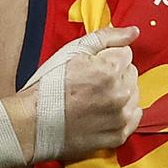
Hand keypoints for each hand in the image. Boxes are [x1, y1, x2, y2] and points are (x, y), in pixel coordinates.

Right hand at [57, 25, 140, 159]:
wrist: (33, 123)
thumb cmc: (48, 86)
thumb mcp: (73, 50)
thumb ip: (107, 37)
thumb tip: (133, 31)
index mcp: (110, 70)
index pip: (126, 54)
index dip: (107, 57)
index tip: (92, 66)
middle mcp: (119, 94)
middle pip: (131, 73)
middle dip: (116, 74)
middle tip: (91, 82)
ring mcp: (120, 117)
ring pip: (134, 95)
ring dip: (120, 93)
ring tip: (94, 98)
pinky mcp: (118, 135)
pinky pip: (134, 118)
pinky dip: (122, 113)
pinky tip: (103, 112)